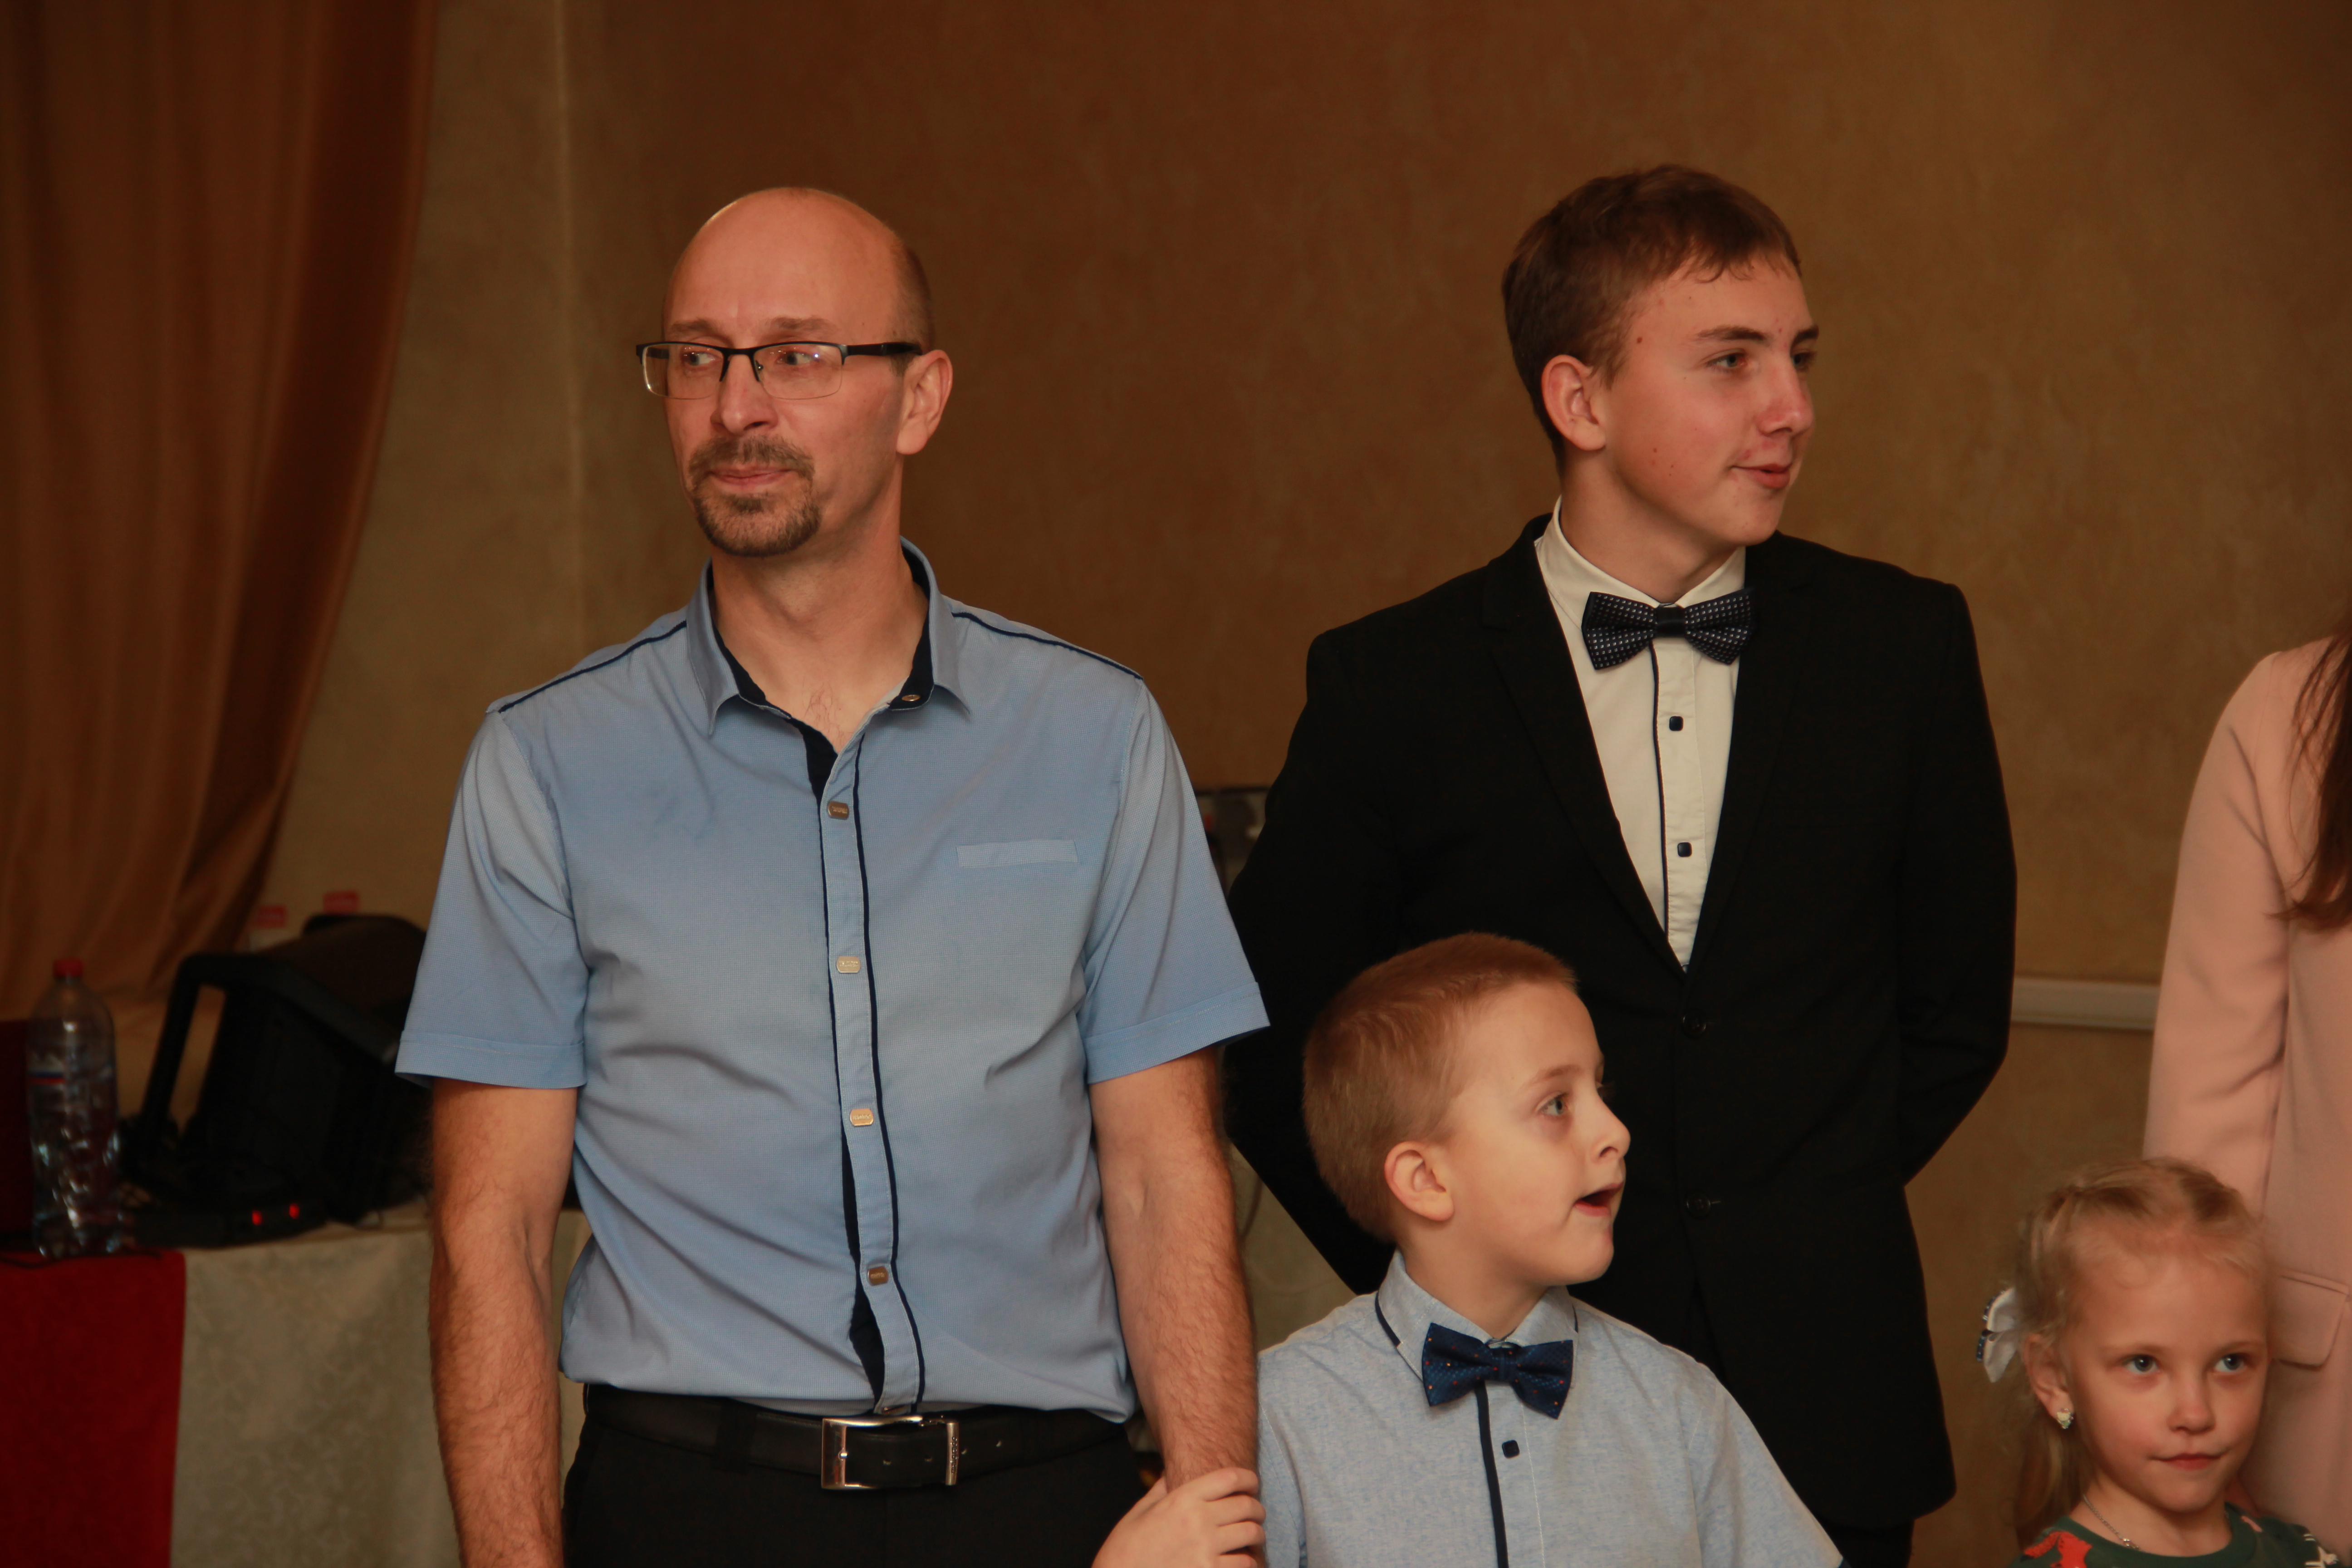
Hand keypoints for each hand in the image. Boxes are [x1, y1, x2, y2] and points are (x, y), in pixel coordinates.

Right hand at [1094, 1467, 1264, 1567]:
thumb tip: (1173, 1473)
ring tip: (1252, 1538)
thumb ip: (1162, 1490)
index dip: (1248, 1478)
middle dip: (1256, 1509)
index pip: (1229, 1478)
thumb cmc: (1126, 1548)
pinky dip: (1248, 1561)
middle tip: (1256, 1514)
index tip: (1252, 1484)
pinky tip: (1242, 1560)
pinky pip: (1245, 1563)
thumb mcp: (1141, 1512)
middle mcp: (1198, 1520)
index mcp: (1182, 1499)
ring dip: (1255, 1536)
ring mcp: (1206, 1549)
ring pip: (1251, 1534)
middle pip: (1246, 1505)